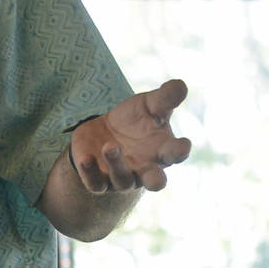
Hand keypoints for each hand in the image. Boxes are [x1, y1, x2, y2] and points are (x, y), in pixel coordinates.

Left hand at [71, 79, 191, 193]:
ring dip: (117, 164)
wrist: (102, 130)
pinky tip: (85, 159)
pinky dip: (90, 172)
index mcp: (162, 151)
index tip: (183, 145)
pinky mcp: (98, 180)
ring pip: (122, 179)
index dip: (180, 151)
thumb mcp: (149, 104)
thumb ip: (164, 98)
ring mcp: (122, 177)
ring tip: (110, 146)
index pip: (176, 154)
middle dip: (156, 181)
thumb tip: (181, 84)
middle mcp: (145, 169)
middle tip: (155, 180)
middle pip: (155, 181)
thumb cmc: (135, 119)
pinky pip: (95, 183)